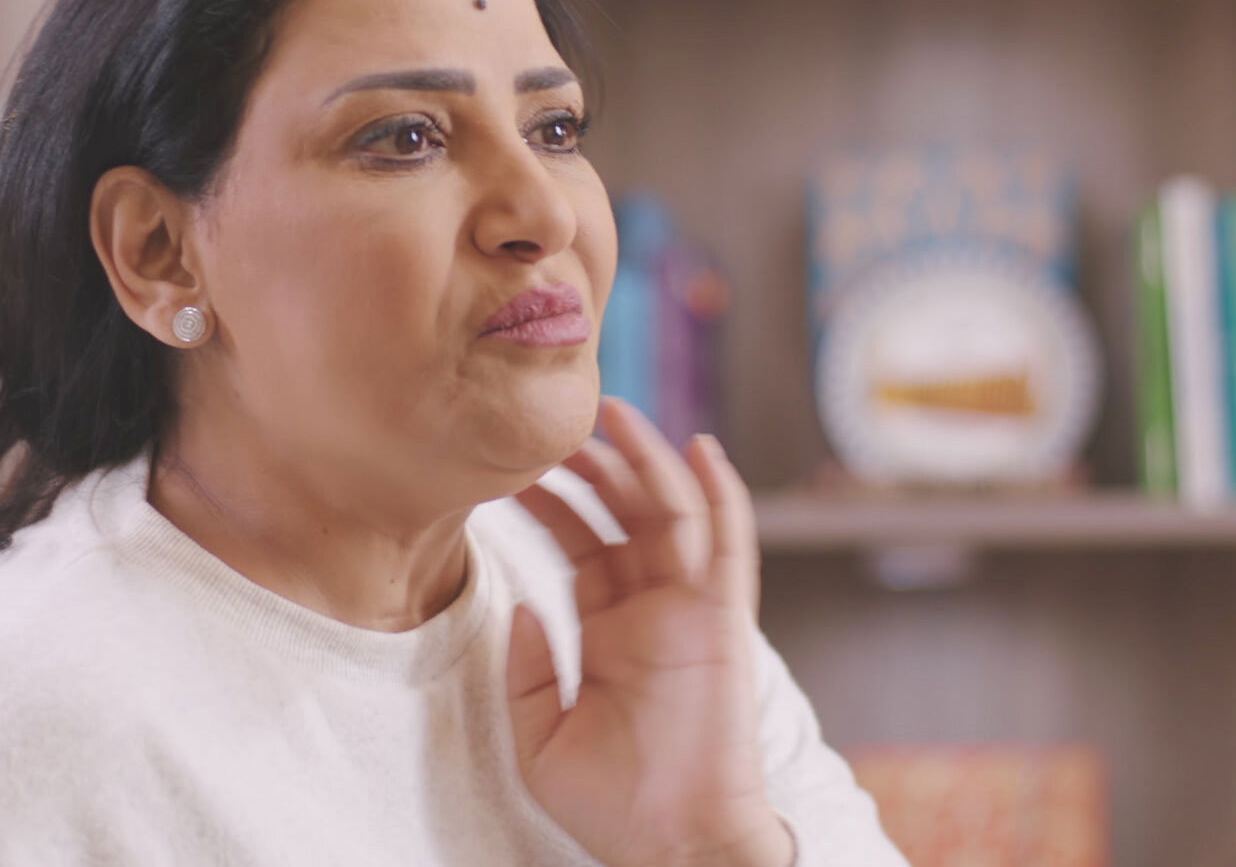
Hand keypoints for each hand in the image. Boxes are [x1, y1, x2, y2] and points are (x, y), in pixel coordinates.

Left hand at [504, 397, 792, 866]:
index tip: (508, 471)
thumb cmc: (613, 803)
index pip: (580, 547)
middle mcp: (651, 610)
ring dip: (644, 460)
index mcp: (608, 632)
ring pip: (670, 514)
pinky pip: (727, 544)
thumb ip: (525, 671)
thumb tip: (521, 606)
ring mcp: (689, 610)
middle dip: (591, 468)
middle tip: (551, 427)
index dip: (550, 506)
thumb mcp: (538, 737)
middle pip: (623, 517)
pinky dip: (719, 493)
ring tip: (611, 412)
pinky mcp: (723, 619)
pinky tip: (698, 448)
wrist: (671, 843)